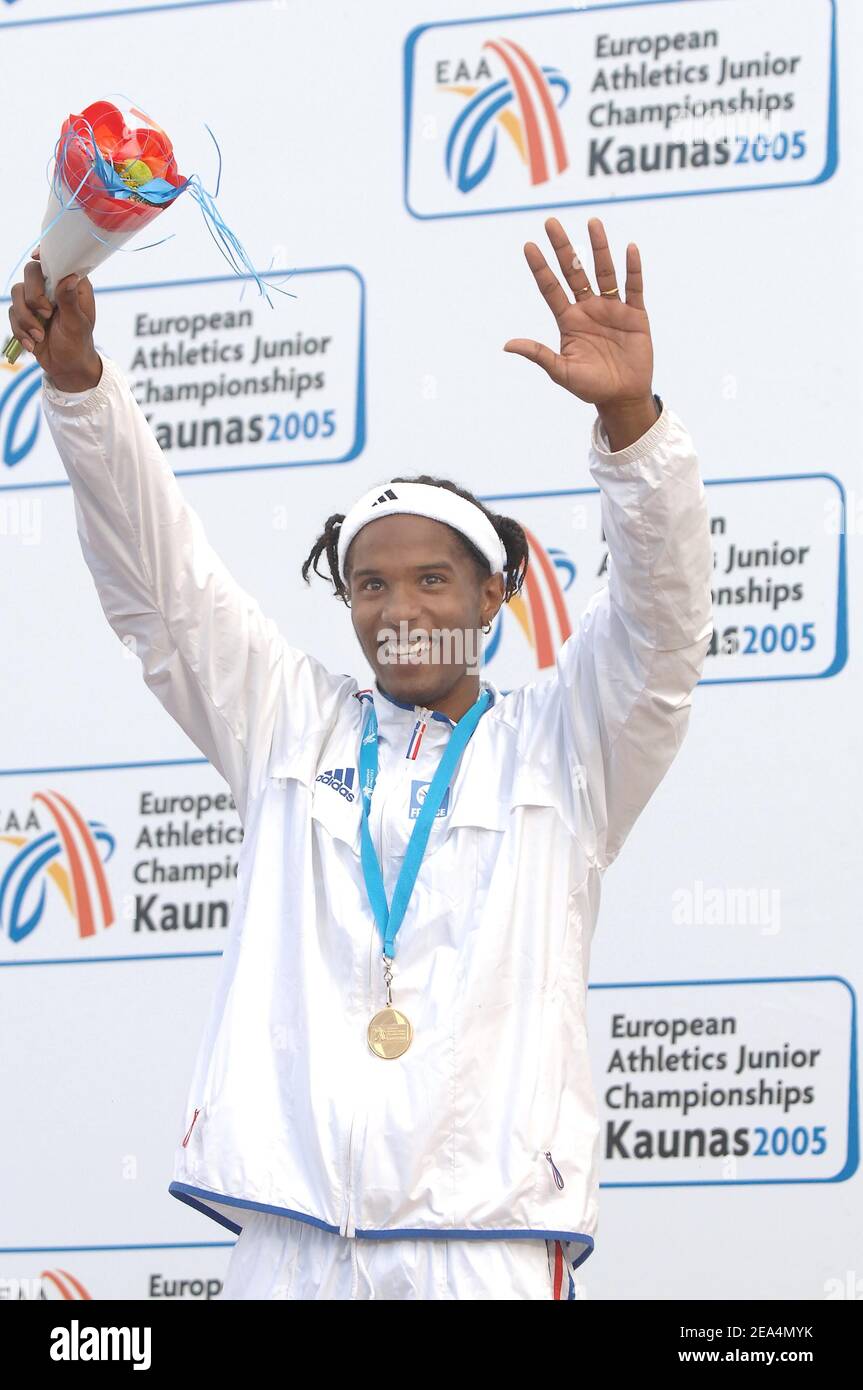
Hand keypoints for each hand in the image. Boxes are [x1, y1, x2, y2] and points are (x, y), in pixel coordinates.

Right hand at [9, 247, 100, 389]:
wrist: (67, 366)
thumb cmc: (78, 343)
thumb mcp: (77, 324)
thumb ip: (70, 301)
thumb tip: (69, 277)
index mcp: (71, 285)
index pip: (58, 260)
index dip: (45, 254)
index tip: (36, 257)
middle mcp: (52, 287)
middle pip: (30, 272)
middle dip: (34, 296)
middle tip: (47, 314)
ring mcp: (36, 299)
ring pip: (17, 293)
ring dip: (26, 318)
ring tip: (40, 336)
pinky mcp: (24, 313)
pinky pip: (12, 312)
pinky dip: (20, 330)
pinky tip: (33, 344)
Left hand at [504, 217, 652, 410]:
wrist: (623, 397)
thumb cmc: (591, 387)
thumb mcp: (561, 372)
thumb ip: (539, 354)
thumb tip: (507, 345)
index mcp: (568, 320)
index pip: (551, 288)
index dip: (540, 267)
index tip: (529, 245)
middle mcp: (588, 308)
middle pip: (574, 271)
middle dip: (563, 247)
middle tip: (551, 222)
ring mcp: (612, 309)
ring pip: (604, 272)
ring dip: (598, 247)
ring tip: (592, 222)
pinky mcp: (635, 314)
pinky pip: (634, 287)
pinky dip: (632, 269)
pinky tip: (629, 249)